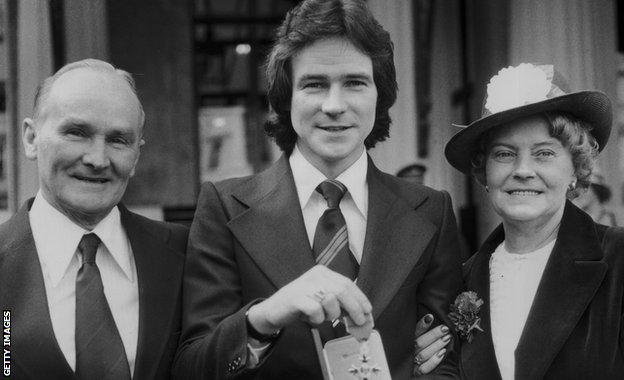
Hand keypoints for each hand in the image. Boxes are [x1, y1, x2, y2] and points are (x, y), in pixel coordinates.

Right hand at [247, 265, 371, 333]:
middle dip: (354, 308)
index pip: (348, 283)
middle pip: (343, 291)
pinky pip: (316, 310)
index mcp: (323, 272)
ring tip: (323, 317)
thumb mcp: (322, 301)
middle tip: (359, 322)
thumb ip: (339, 303)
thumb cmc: (301, 306)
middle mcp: (315, 275)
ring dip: (331, 315)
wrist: (273, 310)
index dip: (360, 298)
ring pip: (331, 300)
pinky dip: (317, 319)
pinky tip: (311, 319)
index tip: (368, 311)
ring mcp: (305, 285)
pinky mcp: (296, 297)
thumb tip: (361, 314)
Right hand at [412, 314, 450, 375]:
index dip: (422, 324)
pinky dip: (434, 361)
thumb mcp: (415, 339)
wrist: (411, 368)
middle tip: (445, 328)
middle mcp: (408, 352)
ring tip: (447, 338)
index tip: (431, 316)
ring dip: (436, 345)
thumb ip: (421, 332)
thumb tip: (431, 318)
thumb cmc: (416, 350)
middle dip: (433, 334)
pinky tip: (443, 353)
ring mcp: (412, 362)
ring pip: (423, 354)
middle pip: (420, 342)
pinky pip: (425, 368)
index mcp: (407, 341)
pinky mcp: (417, 372)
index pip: (413, 332)